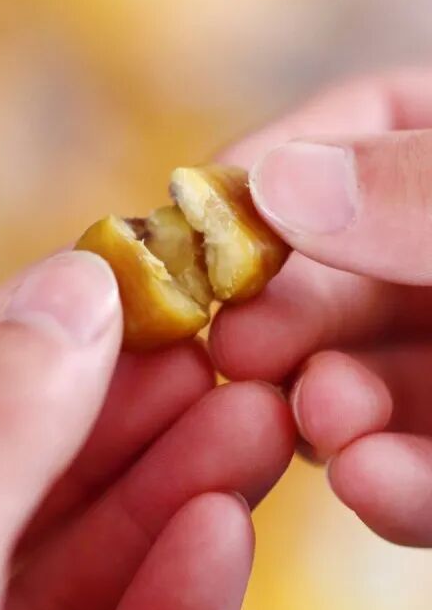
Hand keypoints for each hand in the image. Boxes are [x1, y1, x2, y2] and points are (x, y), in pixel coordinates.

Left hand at [0, 251, 292, 609]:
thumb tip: (73, 290)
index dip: (17, 336)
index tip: (119, 276)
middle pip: (14, 478)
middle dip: (124, 409)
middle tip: (215, 343)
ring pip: (81, 561)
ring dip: (173, 489)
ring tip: (254, 417)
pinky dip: (174, 599)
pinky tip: (223, 528)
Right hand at [209, 69, 431, 546]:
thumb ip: (423, 190)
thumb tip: (281, 183)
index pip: (362, 125)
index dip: (277, 164)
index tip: (202, 216)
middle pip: (341, 266)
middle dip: (285, 310)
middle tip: (235, 347)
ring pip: (370, 376)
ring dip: (328, 406)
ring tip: (319, 420)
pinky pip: (428, 463)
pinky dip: (396, 481)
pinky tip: (371, 484)